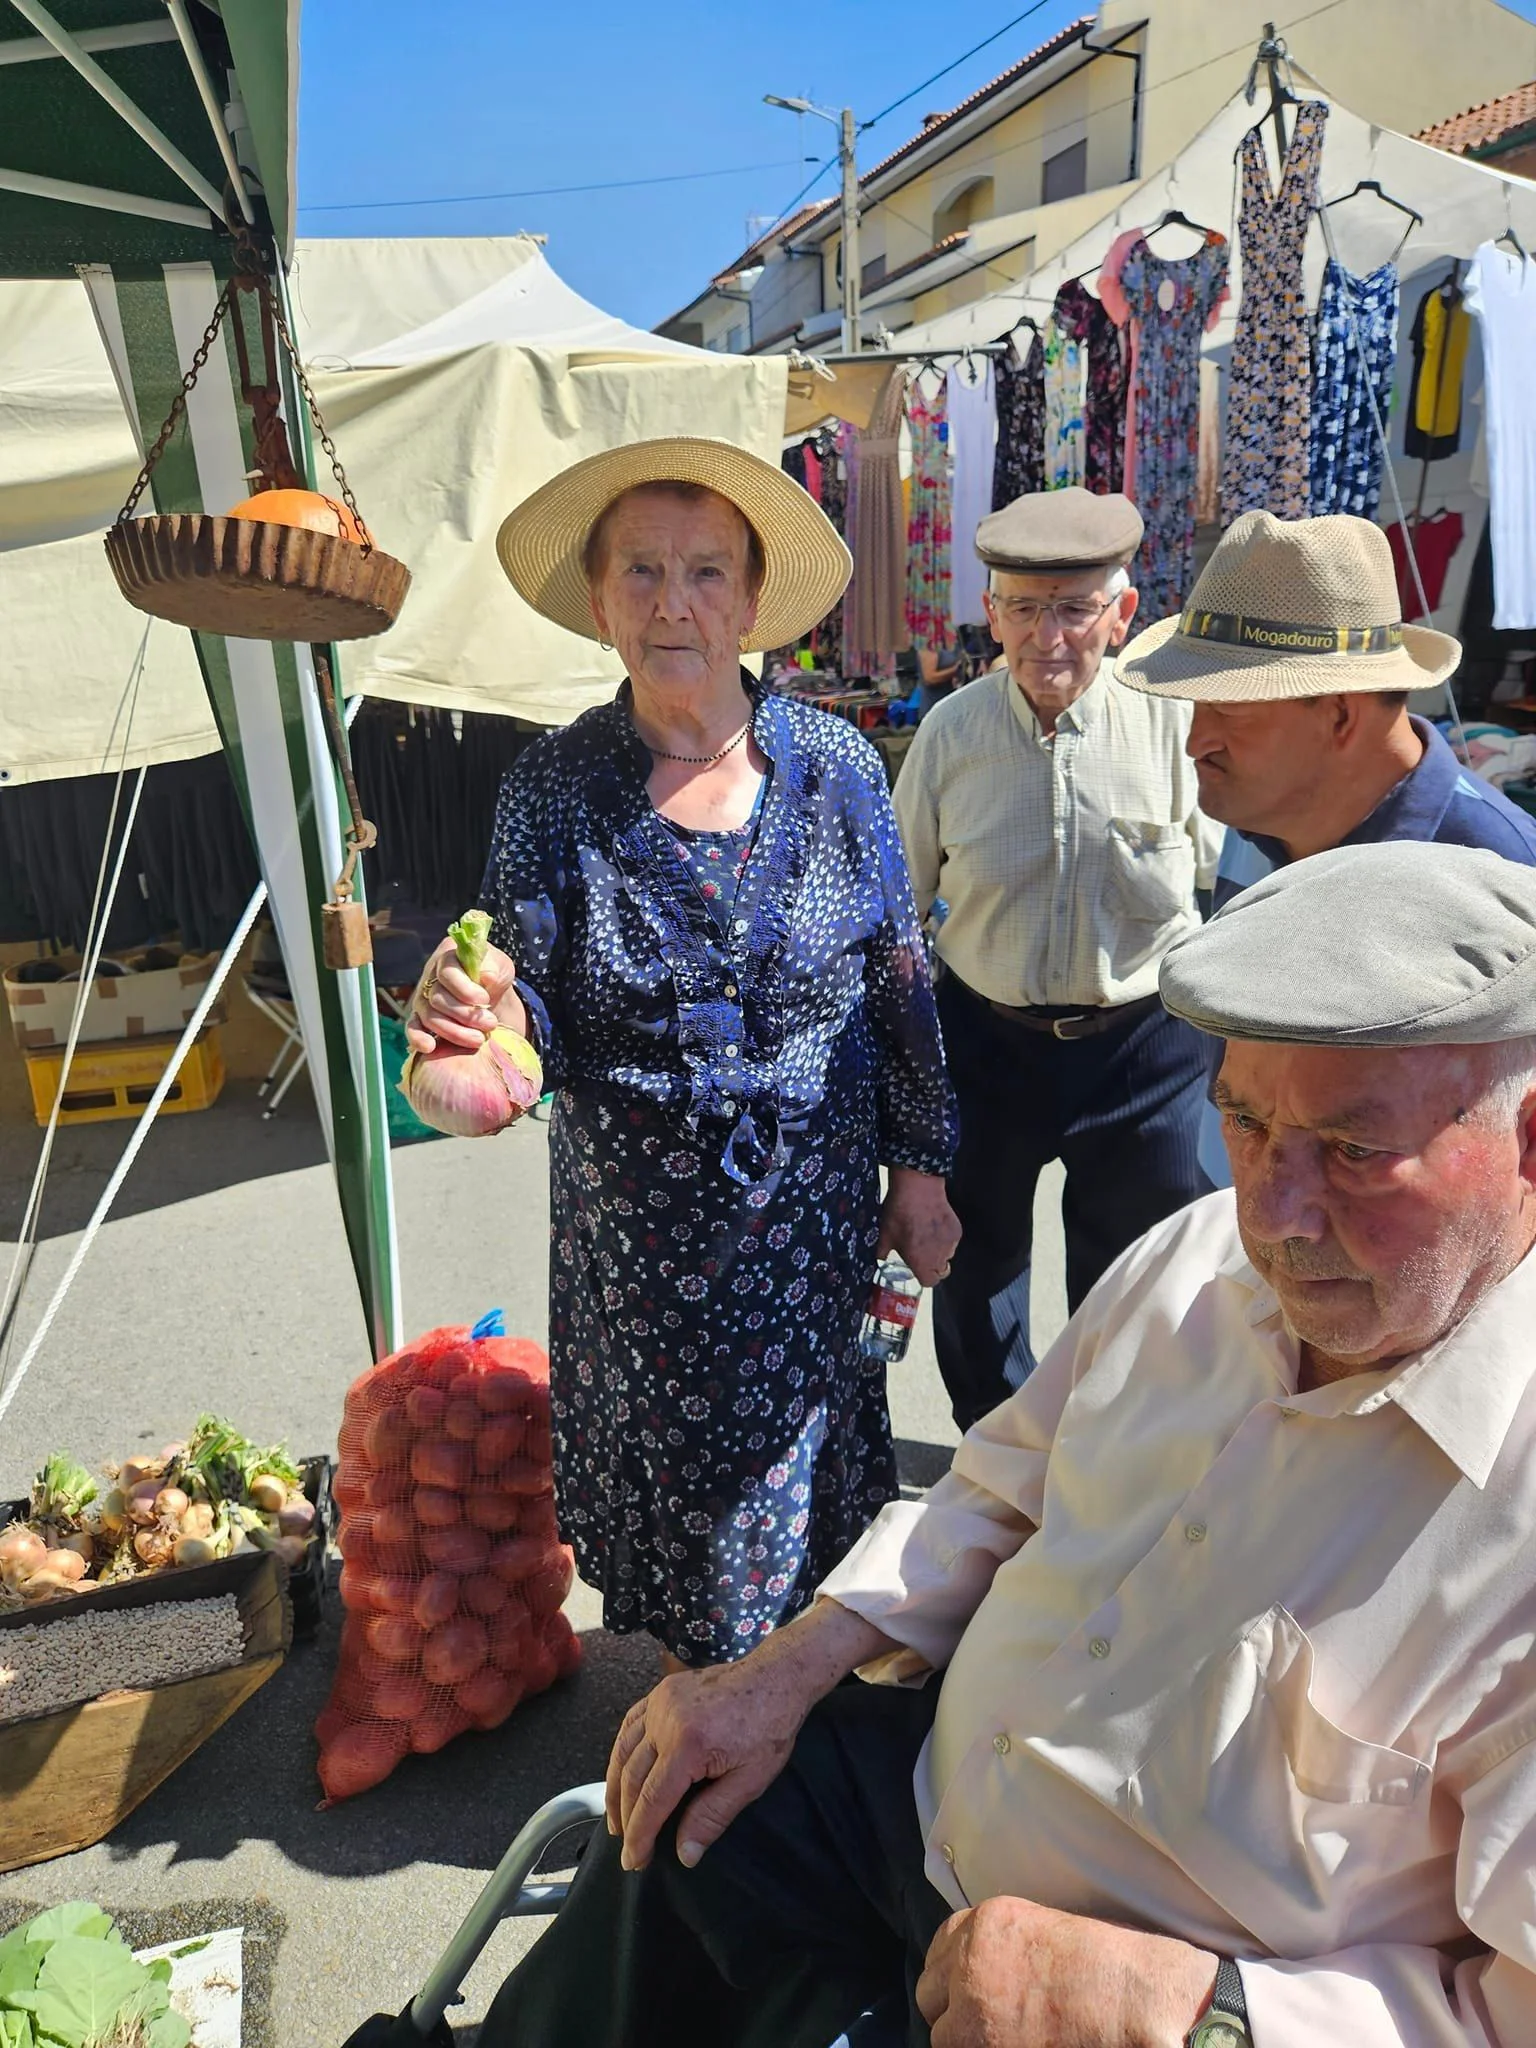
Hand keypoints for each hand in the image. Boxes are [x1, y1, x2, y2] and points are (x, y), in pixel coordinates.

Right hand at [405, 934, 525, 1053]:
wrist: (489, 995)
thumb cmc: (493, 976)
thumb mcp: (500, 966)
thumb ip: (494, 968)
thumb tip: (488, 978)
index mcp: (448, 957)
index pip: (448, 972)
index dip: (465, 989)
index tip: (485, 1001)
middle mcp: (430, 976)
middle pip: (438, 998)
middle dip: (465, 1015)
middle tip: (490, 1024)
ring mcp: (423, 998)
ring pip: (430, 1016)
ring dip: (454, 1031)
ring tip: (479, 1039)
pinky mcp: (420, 1018)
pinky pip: (413, 1028)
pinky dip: (418, 1038)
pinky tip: (429, 1048)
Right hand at [605, 1599, 895, 1874]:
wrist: (775, 1676)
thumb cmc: (769, 1728)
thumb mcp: (750, 1780)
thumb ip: (712, 1816)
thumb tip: (684, 1855)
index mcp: (687, 1745)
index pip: (653, 1800)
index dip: (640, 1835)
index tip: (633, 1861)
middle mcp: (664, 1721)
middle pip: (632, 1778)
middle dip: (626, 1818)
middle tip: (626, 1849)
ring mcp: (659, 1702)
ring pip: (623, 1751)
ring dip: (614, 1789)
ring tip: (616, 1820)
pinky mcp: (661, 1691)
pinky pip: (630, 1724)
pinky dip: (620, 1751)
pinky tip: (621, 1771)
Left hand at [878, 1167, 960, 1286]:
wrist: (917, 1188)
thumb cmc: (899, 1213)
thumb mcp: (884, 1235)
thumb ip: (882, 1253)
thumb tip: (878, 1260)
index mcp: (921, 1262)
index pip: (929, 1282)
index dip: (922, 1276)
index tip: (916, 1268)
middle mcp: (938, 1257)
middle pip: (940, 1271)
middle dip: (931, 1266)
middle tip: (920, 1252)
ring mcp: (950, 1244)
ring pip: (947, 1256)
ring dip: (938, 1251)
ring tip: (925, 1235)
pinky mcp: (957, 1230)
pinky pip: (952, 1241)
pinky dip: (944, 1237)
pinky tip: (933, 1224)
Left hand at [916, 1896, 1216, 2047]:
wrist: (1137, 2001)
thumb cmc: (1112, 1969)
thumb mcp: (1047, 1934)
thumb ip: (1005, 1949)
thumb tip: (990, 1977)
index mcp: (987, 1924)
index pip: (939, 1947)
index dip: (953, 1973)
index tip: (965, 1988)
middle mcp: (969, 1963)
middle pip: (929, 1994)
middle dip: (951, 2010)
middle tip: (983, 2024)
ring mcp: (972, 2010)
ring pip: (943, 2038)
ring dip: (966, 2042)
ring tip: (1005, 2041)